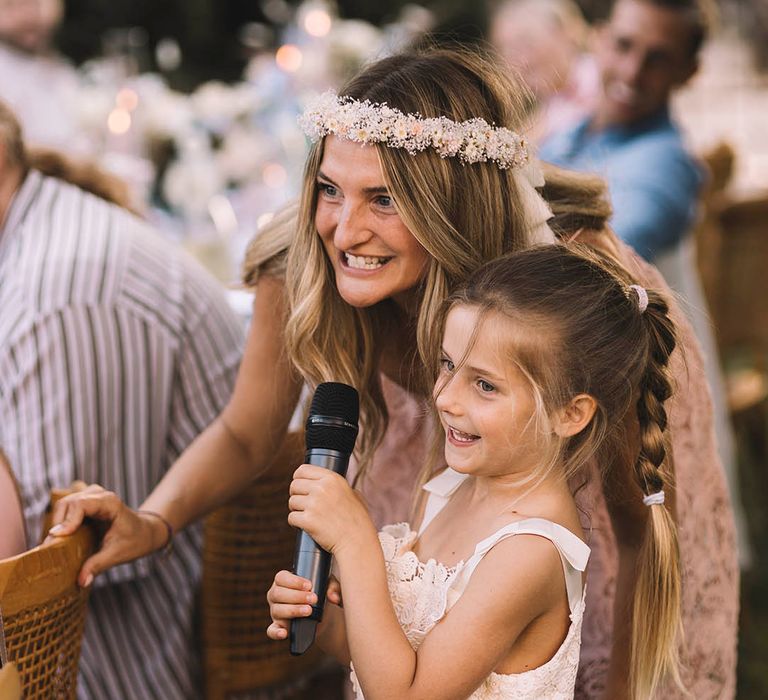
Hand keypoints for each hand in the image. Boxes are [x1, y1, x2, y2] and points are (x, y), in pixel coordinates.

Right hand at [47, 485, 168, 586]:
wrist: (145, 532)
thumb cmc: (136, 540)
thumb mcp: (118, 554)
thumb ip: (98, 565)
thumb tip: (81, 581)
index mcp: (110, 503)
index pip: (81, 504)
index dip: (67, 520)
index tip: (58, 537)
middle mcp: (99, 495)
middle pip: (68, 502)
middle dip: (58, 523)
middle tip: (53, 547)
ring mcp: (91, 497)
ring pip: (64, 504)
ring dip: (57, 523)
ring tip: (57, 544)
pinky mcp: (86, 504)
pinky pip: (66, 509)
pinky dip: (61, 522)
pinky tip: (62, 538)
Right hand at [266, 571, 343, 640]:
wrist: (324, 614)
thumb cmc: (322, 593)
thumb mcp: (329, 586)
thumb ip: (333, 587)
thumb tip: (333, 597)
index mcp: (284, 581)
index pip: (281, 577)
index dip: (293, 581)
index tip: (309, 585)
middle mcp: (276, 595)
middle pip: (277, 593)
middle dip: (296, 596)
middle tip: (313, 599)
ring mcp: (276, 611)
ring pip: (277, 610)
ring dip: (293, 610)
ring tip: (309, 611)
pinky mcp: (279, 627)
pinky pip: (271, 630)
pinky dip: (276, 632)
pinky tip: (284, 633)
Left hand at [287, 465, 375, 556]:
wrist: (357, 542)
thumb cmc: (358, 521)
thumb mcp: (353, 495)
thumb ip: (339, 487)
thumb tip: (326, 483)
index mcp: (332, 478)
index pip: (303, 470)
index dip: (299, 479)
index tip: (300, 487)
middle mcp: (322, 488)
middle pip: (294, 485)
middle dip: (296, 495)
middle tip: (303, 505)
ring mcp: (314, 504)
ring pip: (292, 502)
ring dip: (296, 510)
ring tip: (307, 516)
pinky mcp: (308, 520)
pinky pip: (291, 517)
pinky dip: (295, 523)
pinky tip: (304, 526)